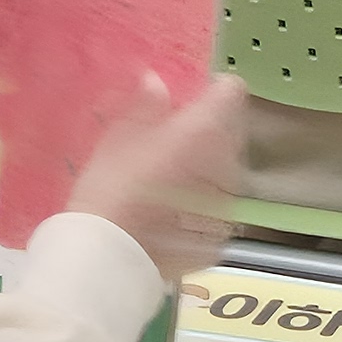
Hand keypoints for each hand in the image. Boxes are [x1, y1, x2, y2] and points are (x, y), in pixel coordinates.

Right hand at [68, 74, 248, 283]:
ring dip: (206, 169)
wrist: (110, 259)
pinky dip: (201, 205)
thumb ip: (145, 105)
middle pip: (230, 132)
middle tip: (170, 142)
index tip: (190, 100)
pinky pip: (216, 208)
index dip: (212, 91)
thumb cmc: (111, 188)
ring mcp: (227, 204)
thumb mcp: (118, 137)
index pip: (232, 91)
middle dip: (208, 131)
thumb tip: (157, 82)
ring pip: (225, 171)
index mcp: (205, 131)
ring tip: (168, 182)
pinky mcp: (220, 237)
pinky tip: (171, 215)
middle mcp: (227, 164)